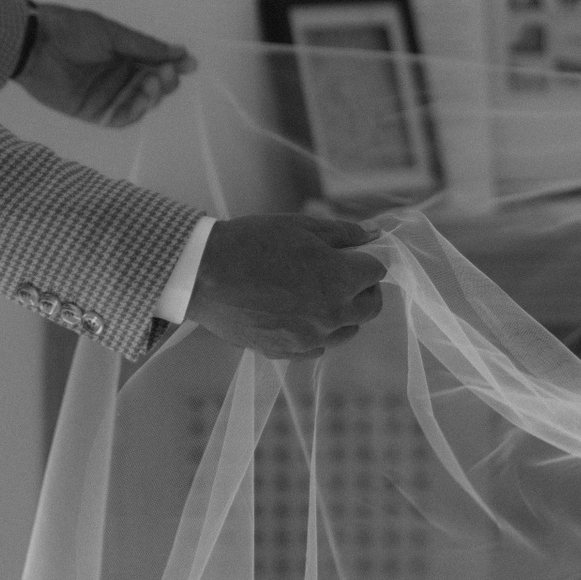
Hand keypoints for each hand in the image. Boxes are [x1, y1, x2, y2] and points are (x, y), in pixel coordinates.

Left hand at [16, 1, 195, 127]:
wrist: (35, 43)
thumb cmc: (72, 30)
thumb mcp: (114, 34)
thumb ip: (146, 47)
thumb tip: (181, 52)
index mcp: (122, 54)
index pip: (155, 64)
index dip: (173, 65)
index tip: (189, 64)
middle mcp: (117, 76)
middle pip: (152, 86)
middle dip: (166, 80)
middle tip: (167, 72)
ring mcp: (106, 95)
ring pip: (141, 103)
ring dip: (153, 95)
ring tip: (153, 81)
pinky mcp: (94, 112)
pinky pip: (122, 118)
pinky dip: (137, 111)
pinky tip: (143, 97)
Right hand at [185, 214, 385, 358]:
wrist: (203, 274)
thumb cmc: (252, 243)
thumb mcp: (301, 227)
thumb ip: (344, 233)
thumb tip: (375, 235)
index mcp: (340, 281)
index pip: (377, 272)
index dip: (367, 260)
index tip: (353, 255)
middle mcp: (331, 315)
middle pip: (371, 308)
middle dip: (364, 289)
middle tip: (343, 274)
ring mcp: (309, 338)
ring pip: (347, 331)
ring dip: (344, 313)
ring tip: (319, 294)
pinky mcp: (285, 352)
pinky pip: (316, 347)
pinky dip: (316, 332)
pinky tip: (298, 314)